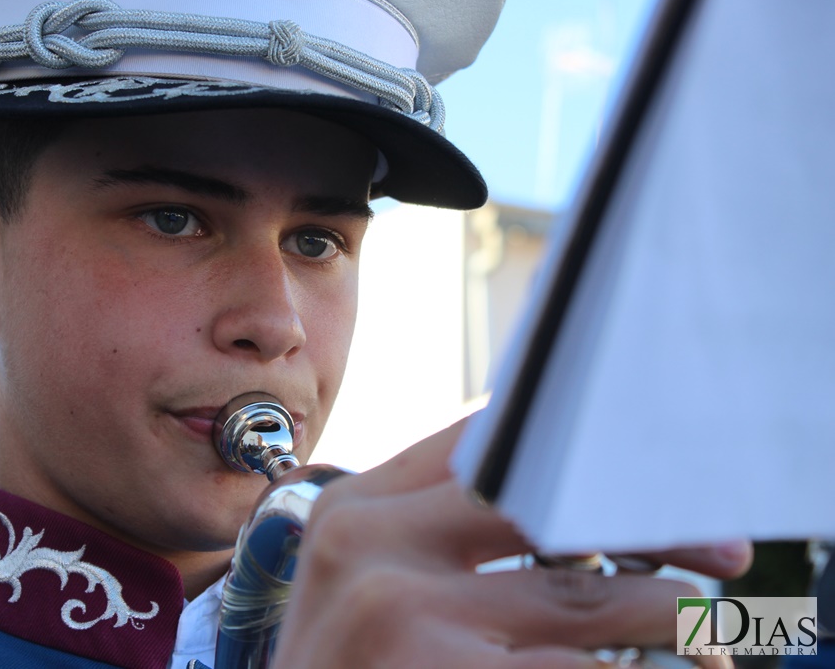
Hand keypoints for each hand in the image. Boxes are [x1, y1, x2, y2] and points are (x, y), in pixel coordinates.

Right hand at [273, 420, 751, 668]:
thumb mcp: (359, 580)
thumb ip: (432, 524)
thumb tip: (556, 485)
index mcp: (352, 506)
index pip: (481, 439)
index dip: (575, 447)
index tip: (640, 470)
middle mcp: (369, 545)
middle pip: (543, 499)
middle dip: (645, 523)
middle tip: (719, 552)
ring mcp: (402, 615)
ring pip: (582, 595)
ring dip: (663, 613)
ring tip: (700, 632)